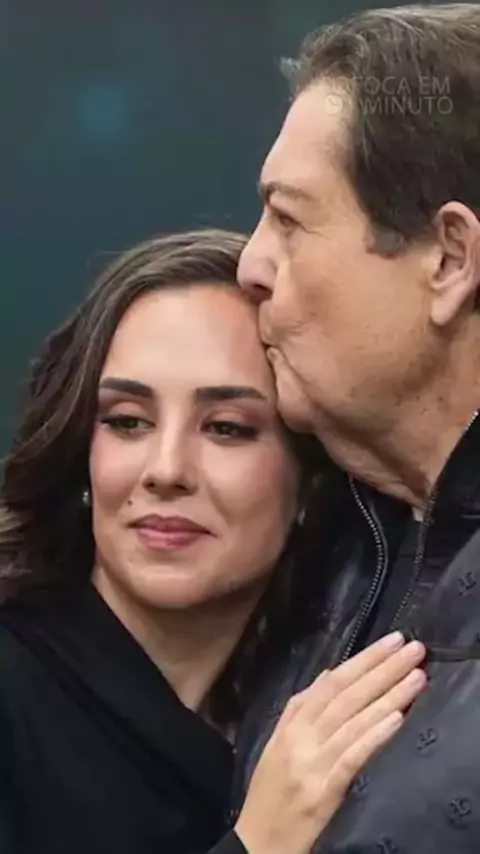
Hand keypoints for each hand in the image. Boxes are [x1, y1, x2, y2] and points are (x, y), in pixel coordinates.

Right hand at [235, 632, 425, 853]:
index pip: (332, 682)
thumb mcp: (279, 743)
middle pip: (346, 695)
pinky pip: (353, 755)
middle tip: (413, 648)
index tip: (392, 642)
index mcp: (292, 723)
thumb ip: (301, 708)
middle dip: (382, 668)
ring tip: (416, 676)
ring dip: (388, 695)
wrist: (259, 840)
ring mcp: (313, 761)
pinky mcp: (324, 788)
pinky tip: (397, 718)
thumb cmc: (271, 791)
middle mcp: (301, 736)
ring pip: (354, 720)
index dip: (364, 660)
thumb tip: (330, 675)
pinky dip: (374, 734)